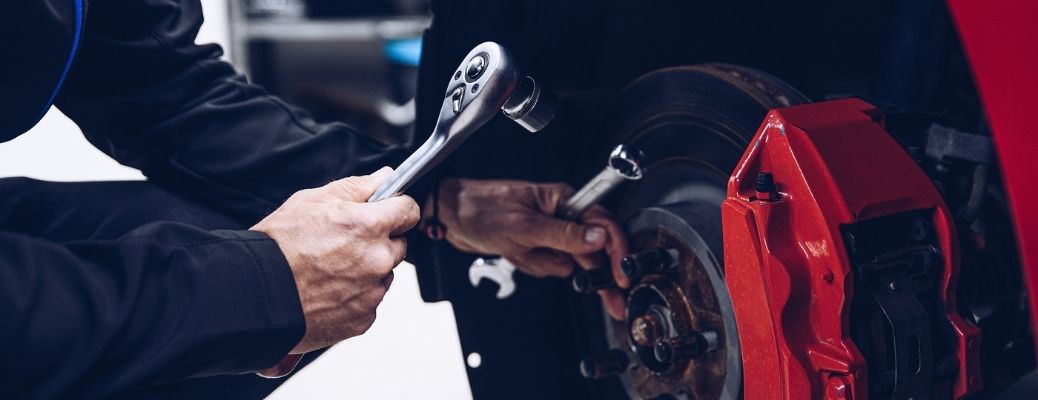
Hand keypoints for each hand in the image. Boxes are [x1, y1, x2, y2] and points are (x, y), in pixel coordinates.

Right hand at [252, 167, 419, 354]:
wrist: (256, 294)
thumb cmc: (279, 247)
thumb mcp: (313, 200)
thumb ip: (357, 187)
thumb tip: (384, 178)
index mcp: (369, 226)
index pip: (408, 211)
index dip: (397, 208)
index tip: (388, 211)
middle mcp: (377, 260)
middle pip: (398, 245)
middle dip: (379, 241)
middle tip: (344, 243)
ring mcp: (372, 292)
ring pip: (383, 274)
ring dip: (367, 270)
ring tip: (330, 270)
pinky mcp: (364, 318)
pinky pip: (369, 301)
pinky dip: (355, 296)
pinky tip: (328, 290)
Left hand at [436, 178, 629, 318]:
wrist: (450, 215)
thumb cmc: (481, 208)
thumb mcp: (524, 226)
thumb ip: (564, 235)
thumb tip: (599, 239)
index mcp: (563, 200)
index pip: (603, 225)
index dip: (617, 252)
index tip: (622, 276)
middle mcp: (561, 214)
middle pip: (593, 249)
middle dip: (596, 275)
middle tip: (612, 301)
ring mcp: (548, 230)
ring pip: (567, 262)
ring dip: (546, 265)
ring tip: (522, 252)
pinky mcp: (536, 243)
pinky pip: (548, 265)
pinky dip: (533, 265)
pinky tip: (517, 254)